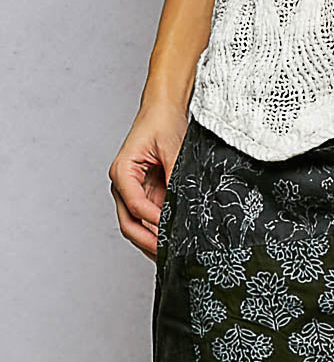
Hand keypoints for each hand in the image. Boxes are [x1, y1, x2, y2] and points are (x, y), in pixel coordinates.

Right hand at [108, 100, 188, 261]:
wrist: (163, 107)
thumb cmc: (162, 120)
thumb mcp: (172, 147)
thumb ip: (175, 176)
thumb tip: (182, 204)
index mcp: (122, 171)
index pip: (134, 205)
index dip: (152, 221)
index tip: (169, 233)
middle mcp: (123, 183)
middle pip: (129, 222)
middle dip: (148, 241)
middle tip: (168, 254)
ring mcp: (132, 189)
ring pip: (138, 224)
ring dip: (153, 238)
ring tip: (172, 253)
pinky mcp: (144, 190)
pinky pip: (149, 215)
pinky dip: (159, 227)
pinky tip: (172, 238)